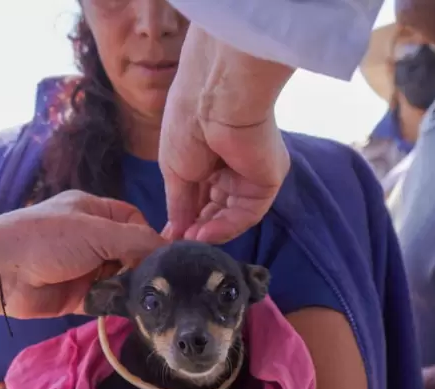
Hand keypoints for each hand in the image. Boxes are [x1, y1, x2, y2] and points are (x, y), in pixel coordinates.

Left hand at [0, 190, 164, 318]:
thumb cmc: (46, 240)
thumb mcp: (96, 232)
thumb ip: (136, 241)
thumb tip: (170, 251)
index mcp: (95, 212)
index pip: (136, 222)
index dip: (152, 239)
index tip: (167, 259)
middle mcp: (93, 239)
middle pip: (132, 253)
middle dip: (145, 268)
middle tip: (163, 285)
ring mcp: (86, 269)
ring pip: (123, 279)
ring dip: (134, 289)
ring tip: (153, 300)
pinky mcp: (79, 297)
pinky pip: (109, 301)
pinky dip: (120, 306)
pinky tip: (135, 312)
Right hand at [160, 26, 293, 243]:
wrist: (214, 99)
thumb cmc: (186, 124)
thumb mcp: (172, 169)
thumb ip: (178, 204)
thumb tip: (175, 233)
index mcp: (206, 159)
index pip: (198, 198)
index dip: (184, 219)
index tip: (168, 238)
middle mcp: (230, 168)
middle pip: (216, 210)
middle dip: (197, 228)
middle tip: (179, 244)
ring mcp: (249, 176)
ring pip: (231, 215)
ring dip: (210, 231)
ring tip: (190, 240)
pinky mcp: (266, 182)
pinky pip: (247, 212)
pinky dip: (226, 227)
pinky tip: (204, 234)